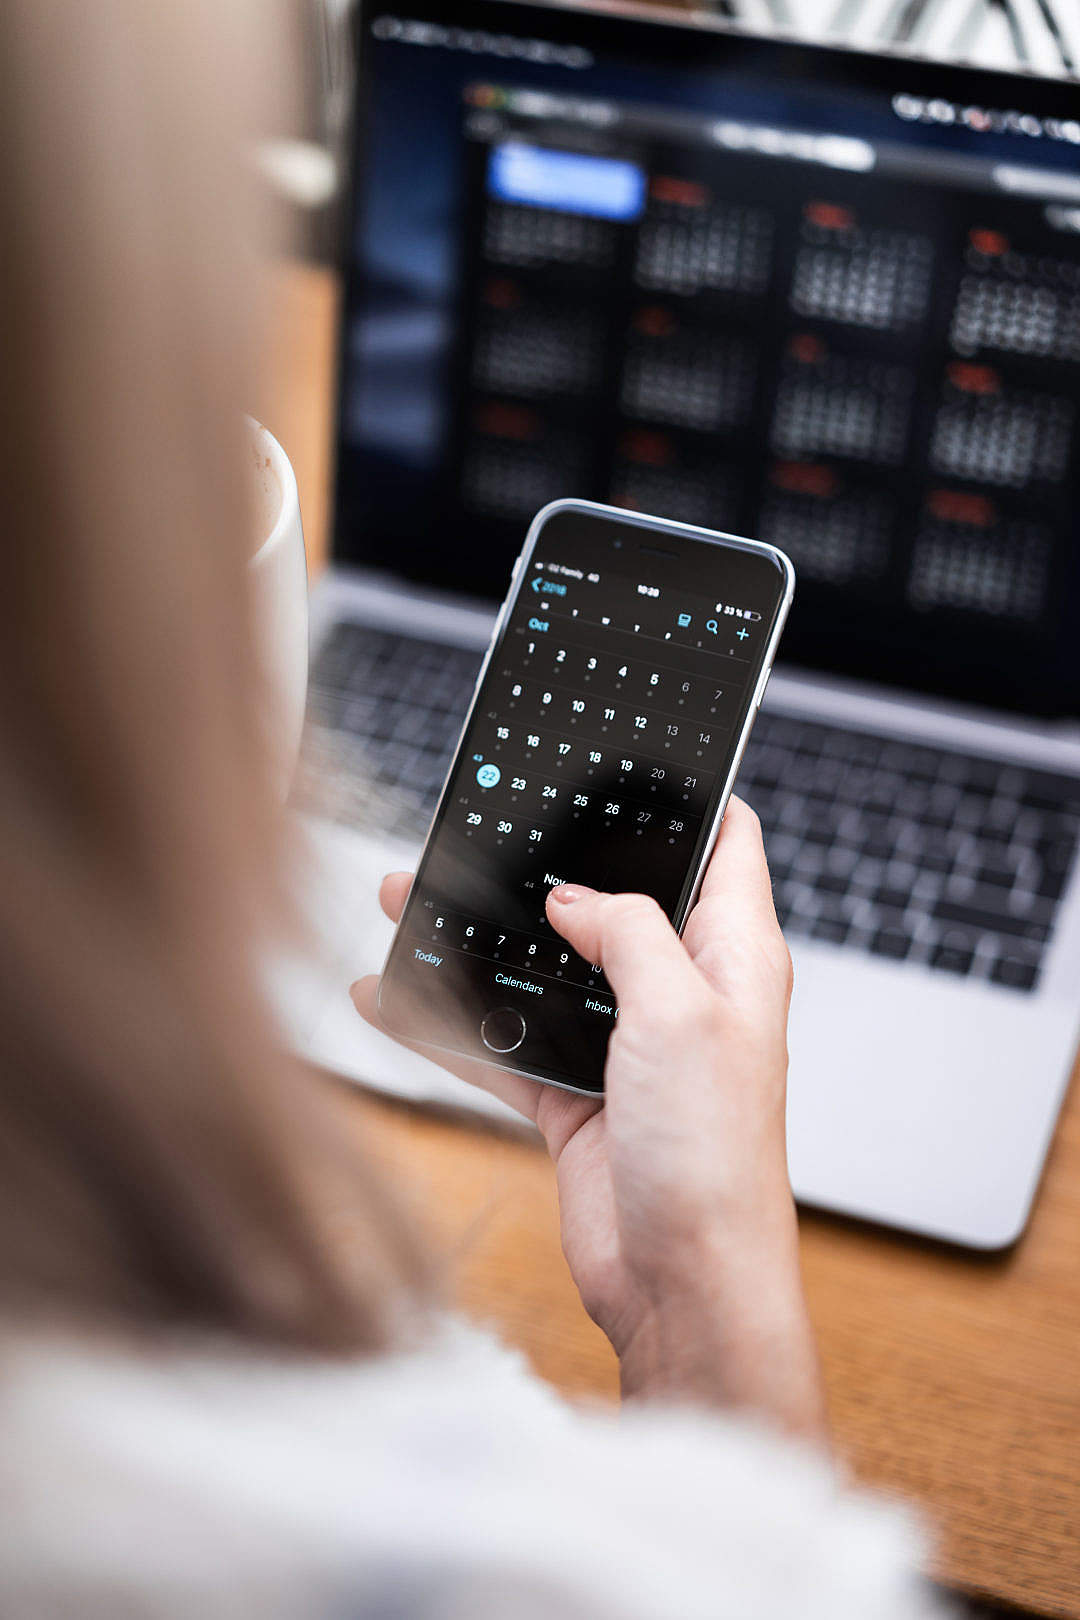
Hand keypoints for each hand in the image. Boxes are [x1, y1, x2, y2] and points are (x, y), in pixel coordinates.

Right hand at [351, 797, 825, 1438]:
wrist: (683, 1284)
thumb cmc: (715, 1159)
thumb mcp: (680, 1013)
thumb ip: (629, 933)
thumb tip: (575, 895)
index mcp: (734, 958)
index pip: (727, 848)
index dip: (692, 798)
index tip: (639, 759)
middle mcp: (682, 992)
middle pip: (612, 901)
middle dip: (551, 863)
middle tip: (489, 827)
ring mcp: (627, 1044)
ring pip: (546, 967)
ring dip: (483, 938)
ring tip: (411, 899)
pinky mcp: (577, 1095)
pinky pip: (506, 1039)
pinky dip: (453, 1020)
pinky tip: (394, 996)